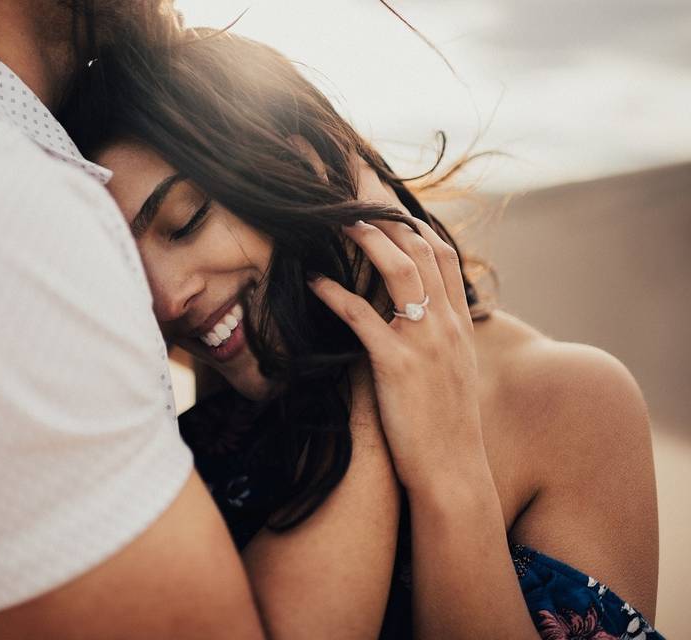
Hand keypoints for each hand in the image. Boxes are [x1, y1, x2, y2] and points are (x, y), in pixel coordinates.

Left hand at [308, 218, 488, 495]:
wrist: (452, 472)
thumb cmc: (446, 427)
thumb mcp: (455, 373)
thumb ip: (440, 339)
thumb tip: (416, 319)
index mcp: (460, 324)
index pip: (444, 256)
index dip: (415, 226)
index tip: (387, 209)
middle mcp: (448, 324)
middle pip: (421, 251)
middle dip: (387, 219)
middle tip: (353, 201)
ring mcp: (425, 342)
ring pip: (399, 271)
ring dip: (366, 240)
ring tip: (336, 223)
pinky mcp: (397, 364)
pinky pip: (362, 316)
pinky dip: (335, 293)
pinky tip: (313, 282)